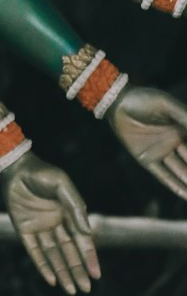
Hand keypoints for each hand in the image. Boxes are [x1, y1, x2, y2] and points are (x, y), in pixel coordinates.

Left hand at [0, 151, 98, 294]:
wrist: (14, 166)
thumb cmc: (41, 172)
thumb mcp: (62, 185)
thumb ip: (75, 207)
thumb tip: (87, 233)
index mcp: (68, 214)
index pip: (81, 240)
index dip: (89, 257)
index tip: (96, 274)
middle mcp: (55, 223)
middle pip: (69, 252)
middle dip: (78, 270)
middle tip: (86, 288)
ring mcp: (39, 227)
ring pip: (53, 255)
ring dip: (62, 272)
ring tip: (71, 290)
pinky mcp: (23, 229)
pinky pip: (34, 251)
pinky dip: (42, 265)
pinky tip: (51, 279)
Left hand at [107, 85, 186, 200]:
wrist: (116, 101)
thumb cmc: (142, 99)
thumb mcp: (166, 105)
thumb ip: (184, 117)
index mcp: (181, 128)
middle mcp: (173, 141)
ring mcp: (160, 151)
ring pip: (181, 171)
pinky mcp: (146, 159)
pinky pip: (163, 175)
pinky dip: (175, 186)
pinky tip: (186, 196)